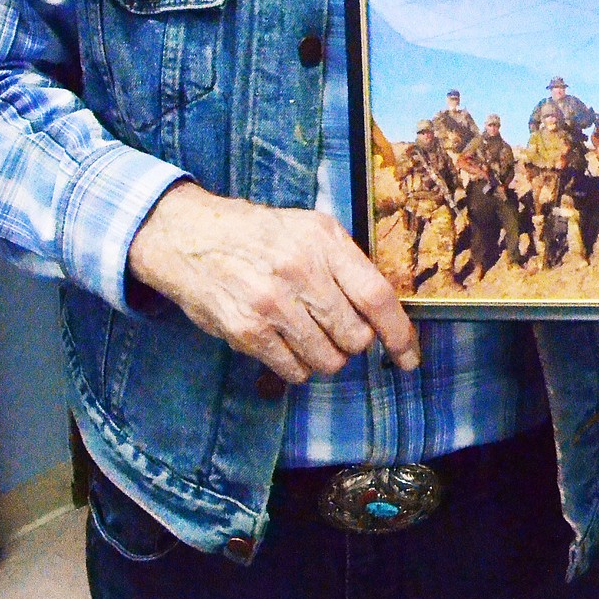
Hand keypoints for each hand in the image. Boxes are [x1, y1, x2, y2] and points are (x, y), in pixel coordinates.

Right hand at [128, 181, 419, 384]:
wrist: (190, 236)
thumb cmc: (258, 235)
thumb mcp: (308, 228)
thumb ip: (345, 264)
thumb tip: (384, 312)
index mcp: (323, 240)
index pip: (376, 296)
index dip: (399, 333)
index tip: (409, 356)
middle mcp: (301, 270)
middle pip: (355, 336)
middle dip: (353, 342)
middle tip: (336, 330)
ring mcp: (272, 303)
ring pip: (328, 359)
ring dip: (325, 356)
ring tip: (305, 333)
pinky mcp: (247, 331)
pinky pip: (293, 371)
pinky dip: (296, 366)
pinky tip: (283, 342)